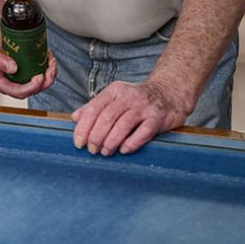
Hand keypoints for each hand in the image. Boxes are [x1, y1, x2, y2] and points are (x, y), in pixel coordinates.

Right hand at [0, 29, 55, 98]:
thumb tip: (12, 69)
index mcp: (0, 82)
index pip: (17, 92)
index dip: (30, 88)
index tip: (38, 77)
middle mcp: (11, 82)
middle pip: (32, 90)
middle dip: (45, 82)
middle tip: (50, 68)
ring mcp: (21, 76)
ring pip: (40, 84)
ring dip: (50, 75)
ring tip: (51, 61)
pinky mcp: (29, 69)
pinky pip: (42, 74)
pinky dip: (49, 67)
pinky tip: (49, 57)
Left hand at [71, 80, 189, 155]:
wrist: (169, 94)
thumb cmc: (137, 101)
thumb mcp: (115, 98)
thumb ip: (95, 107)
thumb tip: (74, 118)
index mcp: (114, 91)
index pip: (93, 109)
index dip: (83, 127)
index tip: (78, 142)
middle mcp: (128, 97)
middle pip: (106, 117)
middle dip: (96, 137)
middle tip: (92, 150)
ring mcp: (144, 107)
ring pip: (123, 125)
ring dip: (111, 142)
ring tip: (105, 152)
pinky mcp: (158, 118)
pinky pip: (143, 132)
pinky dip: (131, 143)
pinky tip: (124, 150)